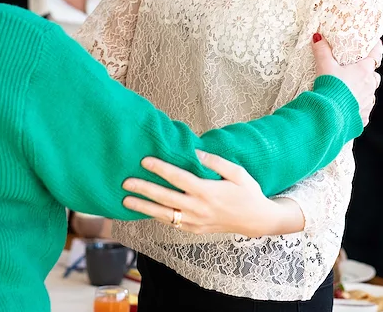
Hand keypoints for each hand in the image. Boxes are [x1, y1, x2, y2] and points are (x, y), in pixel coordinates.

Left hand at [122, 151, 298, 237]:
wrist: (256, 220)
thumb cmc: (248, 193)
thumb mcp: (238, 173)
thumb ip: (216, 162)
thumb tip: (196, 152)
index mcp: (208, 191)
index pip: (178, 178)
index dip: (160, 169)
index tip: (145, 161)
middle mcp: (198, 208)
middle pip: (165, 197)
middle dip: (144, 189)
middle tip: (126, 182)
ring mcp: (195, 222)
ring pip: (164, 214)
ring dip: (143, 208)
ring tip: (126, 201)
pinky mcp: (194, 230)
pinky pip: (172, 223)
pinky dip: (157, 217)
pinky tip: (145, 211)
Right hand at [314, 34, 381, 124]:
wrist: (328, 115)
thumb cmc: (330, 88)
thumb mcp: (324, 66)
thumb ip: (322, 51)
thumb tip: (317, 38)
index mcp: (363, 71)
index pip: (376, 55)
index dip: (376, 48)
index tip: (377, 44)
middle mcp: (370, 86)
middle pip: (374, 75)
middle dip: (368, 73)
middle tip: (357, 71)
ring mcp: (368, 102)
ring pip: (370, 93)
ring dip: (363, 90)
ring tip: (350, 91)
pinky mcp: (363, 116)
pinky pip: (364, 110)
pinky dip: (358, 107)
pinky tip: (348, 108)